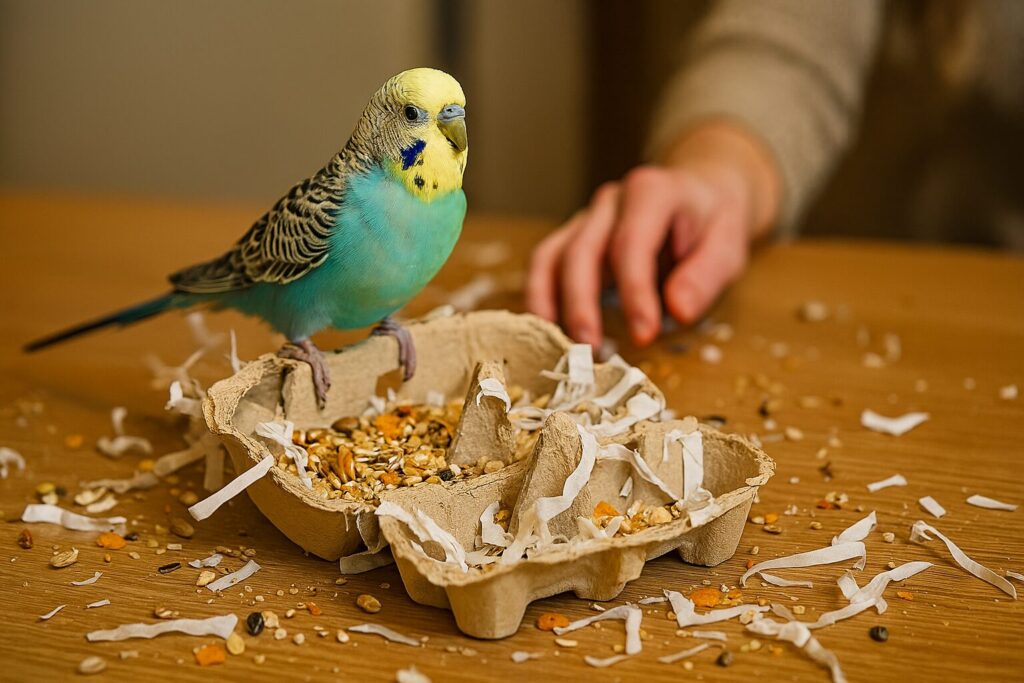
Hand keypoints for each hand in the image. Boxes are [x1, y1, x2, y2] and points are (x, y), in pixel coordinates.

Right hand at [526, 122, 779, 347]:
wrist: (701, 193)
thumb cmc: (713, 223)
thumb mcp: (729, 246)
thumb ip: (705, 276)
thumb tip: (678, 310)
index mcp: (651, 192)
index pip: (631, 243)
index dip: (634, 292)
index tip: (644, 334)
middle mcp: (611, 202)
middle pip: (581, 250)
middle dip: (581, 303)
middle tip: (591, 349)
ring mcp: (587, 219)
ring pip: (551, 256)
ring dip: (548, 304)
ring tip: (559, 347)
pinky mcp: (574, 239)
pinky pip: (546, 266)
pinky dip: (541, 299)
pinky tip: (548, 332)